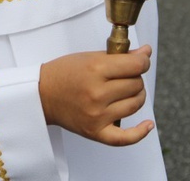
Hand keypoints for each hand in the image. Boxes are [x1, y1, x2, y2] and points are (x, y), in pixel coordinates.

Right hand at [39, 45, 153, 146]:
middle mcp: (97, 93)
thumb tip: (145, 52)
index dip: (143, 61)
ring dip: (136, 96)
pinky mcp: (95, 131)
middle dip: (135, 77)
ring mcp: (97, 115)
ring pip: (135, 105)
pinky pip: (125, 138)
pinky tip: (148, 124)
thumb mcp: (90, 57)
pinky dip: (140, 132)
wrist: (42, 94)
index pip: (135, 66)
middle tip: (125, 74)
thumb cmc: (64, 72)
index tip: (142, 59)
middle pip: (136, 85)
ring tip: (127, 90)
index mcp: (95, 70)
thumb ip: (119, 55)